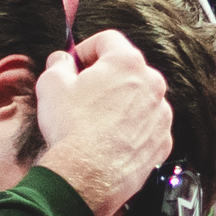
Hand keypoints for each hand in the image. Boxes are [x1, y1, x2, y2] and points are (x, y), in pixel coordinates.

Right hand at [32, 27, 175, 215]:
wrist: (88, 175)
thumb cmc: (70, 126)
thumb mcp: (51, 85)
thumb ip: (59, 64)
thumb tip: (62, 61)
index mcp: (127, 62)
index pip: (108, 40)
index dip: (87, 48)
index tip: (75, 63)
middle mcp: (152, 83)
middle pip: (128, 69)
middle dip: (106, 76)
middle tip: (84, 92)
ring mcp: (161, 114)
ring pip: (140, 98)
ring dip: (122, 102)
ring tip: (98, 120)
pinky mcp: (163, 141)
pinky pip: (147, 126)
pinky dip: (133, 128)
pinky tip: (112, 139)